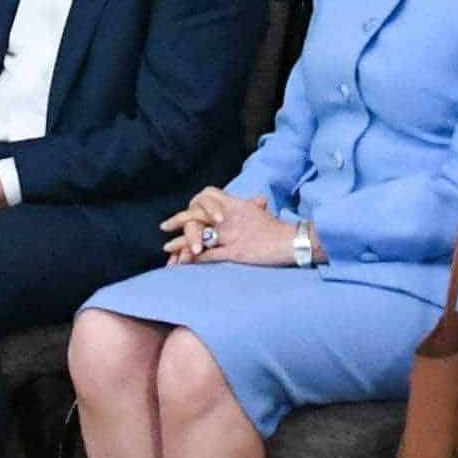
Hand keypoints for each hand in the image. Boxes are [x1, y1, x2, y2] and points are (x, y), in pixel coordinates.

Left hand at [159, 186, 294, 266]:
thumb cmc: (278, 229)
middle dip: (179, 220)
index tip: (185, 209)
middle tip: (164, 226)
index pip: (208, 195)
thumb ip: (252, 207)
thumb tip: (255, 201)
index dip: (194, 202)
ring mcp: (232, 235)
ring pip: (200, 236)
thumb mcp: (261, 213)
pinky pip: (210, 254)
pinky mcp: (236, 252)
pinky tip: (185, 262)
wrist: (293, 241)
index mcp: (236, 205)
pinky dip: (196, 258)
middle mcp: (231, 218)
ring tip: (168, 248)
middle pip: (198, 214)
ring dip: (181, 243)